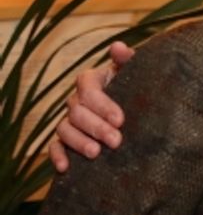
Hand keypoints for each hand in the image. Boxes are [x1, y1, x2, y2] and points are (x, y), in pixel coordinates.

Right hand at [49, 42, 134, 171]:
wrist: (135, 109)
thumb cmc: (135, 87)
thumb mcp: (135, 73)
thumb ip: (127, 60)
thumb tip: (118, 46)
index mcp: (92, 81)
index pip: (88, 89)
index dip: (103, 105)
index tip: (121, 120)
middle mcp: (77, 100)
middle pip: (78, 112)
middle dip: (97, 127)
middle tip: (116, 140)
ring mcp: (69, 119)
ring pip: (65, 129)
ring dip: (78, 141)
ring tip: (95, 153)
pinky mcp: (66, 138)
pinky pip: (55, 146)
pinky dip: (57, 156)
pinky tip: (65, 167)